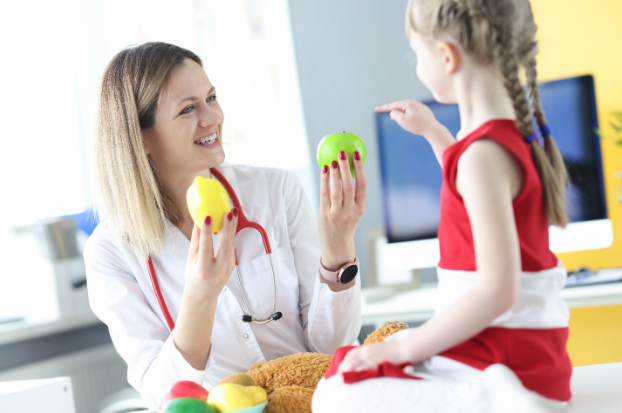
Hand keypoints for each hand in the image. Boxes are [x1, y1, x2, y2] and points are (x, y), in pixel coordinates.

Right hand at [184, 209, 237, 299]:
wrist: (203, 295)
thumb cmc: (193, 276)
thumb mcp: (191, 259)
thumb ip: (196, 240)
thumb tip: (198, 220)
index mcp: (203, 270)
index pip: (206, 248)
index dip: (207, 232)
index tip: (208, 216)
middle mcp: (218, 270)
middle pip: (225, 246)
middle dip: (228, 228)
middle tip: (228, 213)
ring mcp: (227, 269)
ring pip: (231, 246)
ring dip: (232, 228)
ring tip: (232, 213)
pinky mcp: (232, 266)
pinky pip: (232, 248)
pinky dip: (232, 235)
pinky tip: (231, 223)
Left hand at [318, 150, 366, 269]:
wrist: (337, 246)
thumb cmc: (345, 224)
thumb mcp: (353, 210)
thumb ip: (350, 193)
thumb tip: (344, 168)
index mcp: (360, 208)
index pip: (362, 185)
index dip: (360, 168)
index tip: (356, 154)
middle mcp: (351, 211)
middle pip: (349, 185)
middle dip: (346, 167)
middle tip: (342, 153)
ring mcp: (337, 214)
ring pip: (336, 190)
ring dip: (334, 173)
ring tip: (332, 160)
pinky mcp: (325, 215)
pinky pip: (324, 194)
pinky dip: (324, 181)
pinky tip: (323, 170)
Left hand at [337, 341, 409, 373]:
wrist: (403, 350)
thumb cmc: (393, 350)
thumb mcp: (378, 348)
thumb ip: (370, 353)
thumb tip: (364, 359)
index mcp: (367, 347)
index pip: (351, 353)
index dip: (345, 361)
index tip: (342, 367)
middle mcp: (366, 352)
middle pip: (350, 359)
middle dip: (343, 366)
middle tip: (340, 374)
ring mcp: (370, 357)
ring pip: (354, 364)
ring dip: (347, 370)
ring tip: (343, 377)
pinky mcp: (375, 363)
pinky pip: (363, 368)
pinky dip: (357, 372)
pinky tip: (354, 376)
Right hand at [375, 99, 441, 138]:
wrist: (432, 129)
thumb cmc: (417, 125)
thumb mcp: (402, 120)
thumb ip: (394, 114)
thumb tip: (393, 112)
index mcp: (407, 103)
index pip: (392, 105)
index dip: (383, 108)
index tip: (375, 109)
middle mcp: (414, 102)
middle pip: (399, 107)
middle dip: (395, 113)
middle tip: (394, 120)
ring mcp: (419, 105)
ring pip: (406, 109)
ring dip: (403, 115)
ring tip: (407, 123)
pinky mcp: (423, 110)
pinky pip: (413, 112)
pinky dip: (409, 116)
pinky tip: (413, 122)